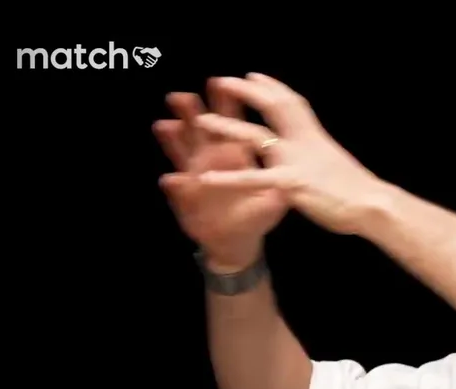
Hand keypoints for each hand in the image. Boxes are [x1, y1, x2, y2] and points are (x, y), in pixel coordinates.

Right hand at [155, 80, 287, 270]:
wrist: (237, 239)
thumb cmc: (256, 214)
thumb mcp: (274, 200)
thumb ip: (280, 186)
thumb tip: (291, 176)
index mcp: (236, 154)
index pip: (231, 123)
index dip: (226, 104)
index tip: (221, 83)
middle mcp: (212, 160)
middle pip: (200, 130)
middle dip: (192, 113)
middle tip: (182, 95)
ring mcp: (196, 176)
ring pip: (183, 153)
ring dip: (174, 140)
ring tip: (165, 125)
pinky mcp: (187, 198)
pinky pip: (179, 190)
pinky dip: (175, 185)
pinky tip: (169, 179)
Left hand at [190, 74, 383, 235]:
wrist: (372, 203)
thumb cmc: (358, 189)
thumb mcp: (335, 163)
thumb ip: (319, 156)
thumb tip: (316, 156)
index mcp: (315, 137)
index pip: (291, 102)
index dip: (271, 87)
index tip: (253, 75)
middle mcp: (303, 142)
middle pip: (272, 107)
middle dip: (246, 91)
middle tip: (220, 80)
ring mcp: (296, 161)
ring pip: (255, 138)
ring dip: (227, 127)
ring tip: (201, 121)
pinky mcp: (290, 183)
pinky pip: (253, 179)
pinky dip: (229, 178)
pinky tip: (206, 178)